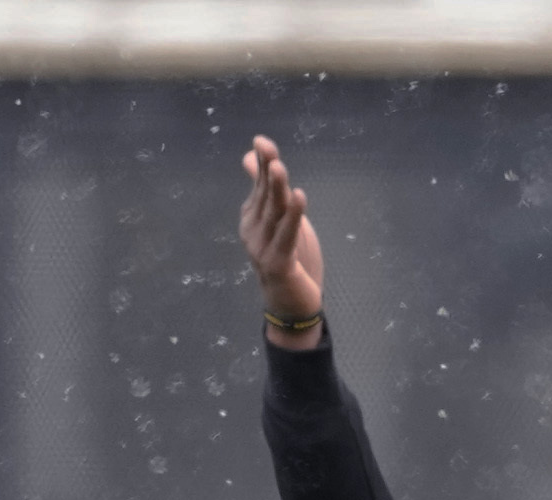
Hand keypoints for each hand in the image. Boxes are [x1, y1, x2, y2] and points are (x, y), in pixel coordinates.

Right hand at [238, 136, 324, 344]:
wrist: (291, 305)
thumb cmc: (288, 261)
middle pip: (264, 196)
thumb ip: (269, 192)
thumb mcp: (280, 222)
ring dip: (277, 189)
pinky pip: (287, 235)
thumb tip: (251, 158)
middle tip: (268, 147)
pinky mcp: (278, 263)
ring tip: (280, 167)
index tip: (262, 142)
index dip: (263, 164)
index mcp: (252, 218)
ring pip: (273, 213)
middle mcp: (252, 229)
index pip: (260, 186)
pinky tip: (300, 197)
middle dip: (268, 171)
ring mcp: (262, 247)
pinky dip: (294, 216)